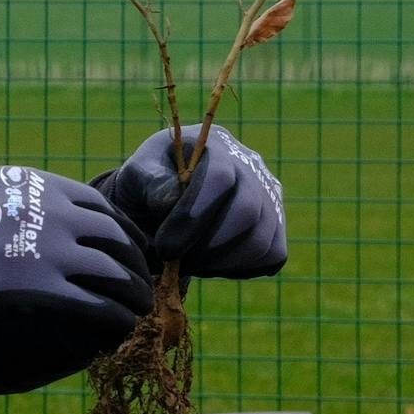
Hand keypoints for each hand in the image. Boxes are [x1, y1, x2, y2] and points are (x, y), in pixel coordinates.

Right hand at [0, 165, 154, 341]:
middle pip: (116, 237)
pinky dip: (117, 316)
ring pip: (114, 271)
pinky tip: (123, 328)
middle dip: (136, 263)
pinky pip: (96, 303)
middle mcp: (51, 212)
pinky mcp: (39, 286)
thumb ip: (13, 201)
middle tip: (144, 283)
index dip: (122, 231)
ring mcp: (48, 248)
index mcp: (37, 186)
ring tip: (142, 309)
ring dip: (134, 292)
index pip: (101, 205)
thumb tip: (29, 217)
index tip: (129, 250)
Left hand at [107, 124, 286, 278]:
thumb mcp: (137, 176)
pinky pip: (273, 255)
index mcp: (214, 145)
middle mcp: (250, 166)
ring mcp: (268, 195)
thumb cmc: (148, 186)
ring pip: (262, 239)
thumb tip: (172, 199)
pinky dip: (240, 268)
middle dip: (207, 245)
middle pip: (247, 210)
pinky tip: (211, 263)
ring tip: (190, 262)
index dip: (193, 216)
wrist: (162, 202)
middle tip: (175, 258)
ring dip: (221, 262)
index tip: (165, 246)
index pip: (219, 176)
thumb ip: (151, 182)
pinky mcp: (276, 225)